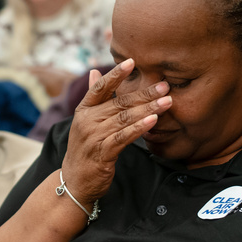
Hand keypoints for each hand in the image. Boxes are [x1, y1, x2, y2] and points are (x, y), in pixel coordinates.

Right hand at [60, 59, 171, 204]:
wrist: (74, 180)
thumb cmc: (85, 148)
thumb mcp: (84, 121)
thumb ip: (94, 97)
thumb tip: (94, 71)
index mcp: (83, 110)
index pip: (100, 87)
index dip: (116, 74)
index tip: (132, 61)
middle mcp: (87, 121)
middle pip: (119, 103)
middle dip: (144, 93)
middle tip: (164, 86)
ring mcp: (94, 137)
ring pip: (124, 118)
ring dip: (147, 109)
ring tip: (166, 102)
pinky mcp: (102, 153)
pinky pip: (123, 137)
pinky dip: (139, 128)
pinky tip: (153, 120)